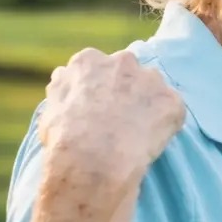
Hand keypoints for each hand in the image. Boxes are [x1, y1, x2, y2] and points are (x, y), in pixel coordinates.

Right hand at [37, 49, 185, 199]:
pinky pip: (172, 112)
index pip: (99, 67)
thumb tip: (64, 76)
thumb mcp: (50, 108)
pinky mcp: (172, 100)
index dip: (101, 89)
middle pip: (129, 73)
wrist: (94, 160)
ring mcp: (151, 79)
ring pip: (154, 89)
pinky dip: (166, 125)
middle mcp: (122, 61)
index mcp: (88, 60)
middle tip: (122, 119)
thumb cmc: (64, 139)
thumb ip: (63, 88)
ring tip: (138, 133)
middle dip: (127, 91)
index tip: (100, 107)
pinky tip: (152, 142)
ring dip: (149, 106)